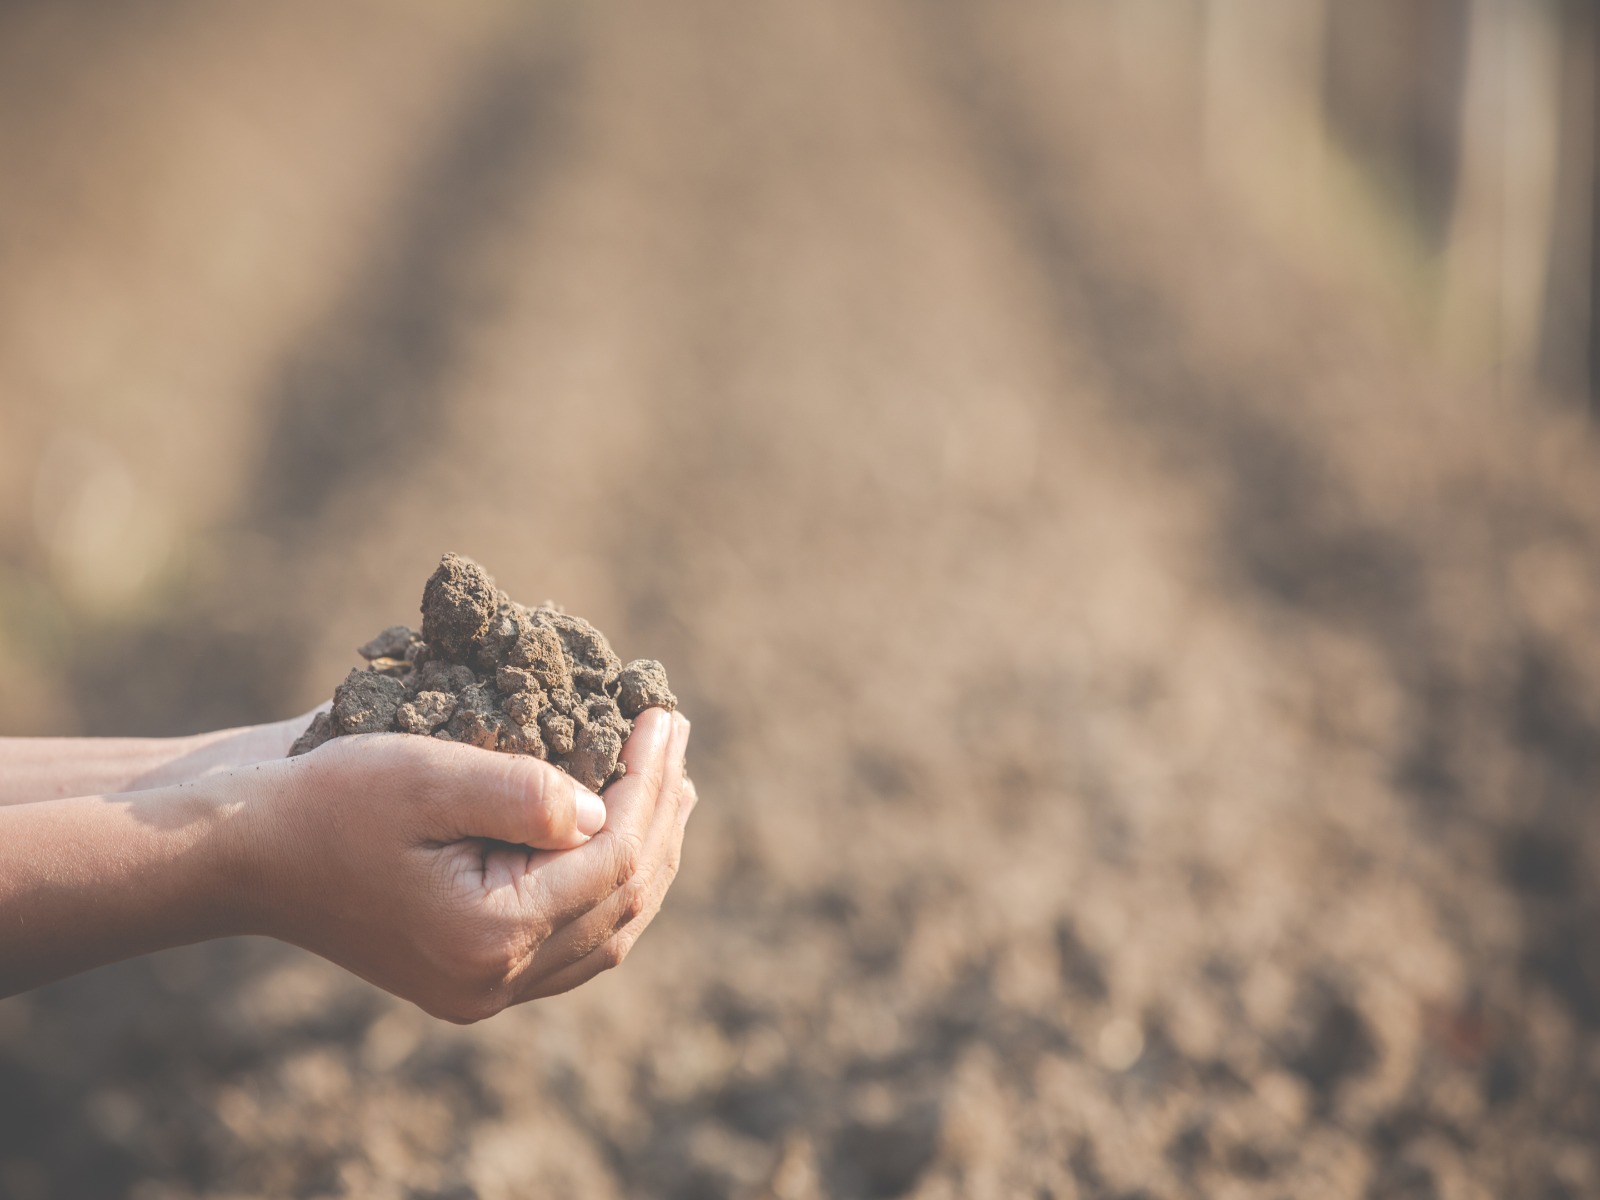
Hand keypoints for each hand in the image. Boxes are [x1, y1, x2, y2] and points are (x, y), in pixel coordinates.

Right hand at [243, 708, 694, 1021]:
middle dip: (661, 815)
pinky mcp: (468, 972)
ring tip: (670, 786)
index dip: (650, 783)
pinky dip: (607, 887)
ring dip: (647, 855)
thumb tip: (603, 810)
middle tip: (676, 740)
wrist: (241, 849)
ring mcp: (481, 987)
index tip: (664, 716)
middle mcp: (492, 980)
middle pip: (621, 900)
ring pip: (605, 931)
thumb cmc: (325, 800)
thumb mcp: (425, 774)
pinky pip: (570, 941)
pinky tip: (618, 836)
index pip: (612, 859)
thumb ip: (523, 794)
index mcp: (487, 937)